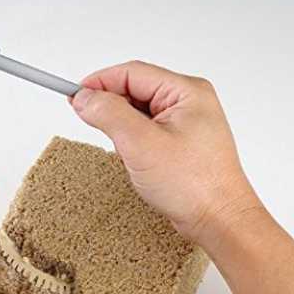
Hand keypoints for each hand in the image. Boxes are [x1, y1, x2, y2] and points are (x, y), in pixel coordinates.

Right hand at [71, 61, 261, 246]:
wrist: (218, 220)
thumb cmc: (193, 185)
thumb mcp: (141, 144)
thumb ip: (109, 114)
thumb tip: (85, 97)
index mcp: (186, 92)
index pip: (132, 73)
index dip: (99, 82)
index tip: (75, 95)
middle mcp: (189, 103)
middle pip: (135, 90)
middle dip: (110, 106)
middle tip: (89, 121)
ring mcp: (185, 123)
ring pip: (139, 112)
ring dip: (121, 126)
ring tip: (121, 149)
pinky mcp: (180, 143)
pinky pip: (147, 130)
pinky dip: (131, 140)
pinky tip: (132, 157)